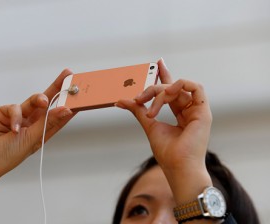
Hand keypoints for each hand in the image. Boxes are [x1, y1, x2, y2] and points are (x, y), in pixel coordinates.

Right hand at [0, 68, 75, 179]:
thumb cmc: (8, 155)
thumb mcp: (33, 139)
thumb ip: (48, 122)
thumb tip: (66, 110)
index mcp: (41, 132)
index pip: (59, 116)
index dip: (69, 105)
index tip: (80, 95)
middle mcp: (31, 124)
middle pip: (48, 103)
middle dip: (57, 89)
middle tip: (68, 74)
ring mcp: (18, 117)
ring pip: (33, 101)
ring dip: (39, 99)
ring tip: (44, 101)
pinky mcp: (3, 113)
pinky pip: (14, 107)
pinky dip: (15, 116)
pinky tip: (13, 127)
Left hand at [116, 59, 212, 203]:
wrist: (178, 167)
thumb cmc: (167, 152)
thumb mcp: (149, 125)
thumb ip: (138, 110)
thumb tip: (121, 100)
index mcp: (181, 114)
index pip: (172, 91)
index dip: (165, 76)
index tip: (156, 64)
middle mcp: (190, 111)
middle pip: (174, 87)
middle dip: (156, 84)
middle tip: (140, 95)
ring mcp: (198, 111)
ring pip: (179, 88)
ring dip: (162, 92)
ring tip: (151, 105)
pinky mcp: (204, 111)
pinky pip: (196, 87)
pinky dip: (180, 85)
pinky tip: (166, 93)